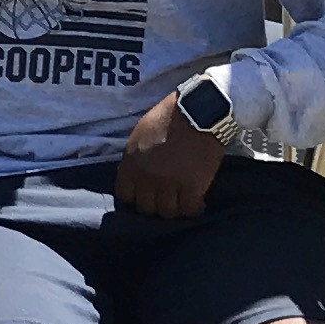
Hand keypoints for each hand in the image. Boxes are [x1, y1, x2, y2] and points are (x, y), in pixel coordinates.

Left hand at [117, 89, 222, 217]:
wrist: (198, 110)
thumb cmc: (169, 117)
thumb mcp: (140, 135)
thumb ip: (136, 159)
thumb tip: (137, 176)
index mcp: (131, 163)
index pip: (125, 195)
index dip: (137, 196)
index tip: (148, 194)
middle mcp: (146, 177)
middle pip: (146, 208)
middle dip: (156, 204)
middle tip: (168, 199)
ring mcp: (168, 184)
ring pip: (167, 212)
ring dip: (175, 208)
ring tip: (183, 201)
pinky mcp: (191, 187)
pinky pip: (189, 210)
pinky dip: (194, 208)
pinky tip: (198, 201)